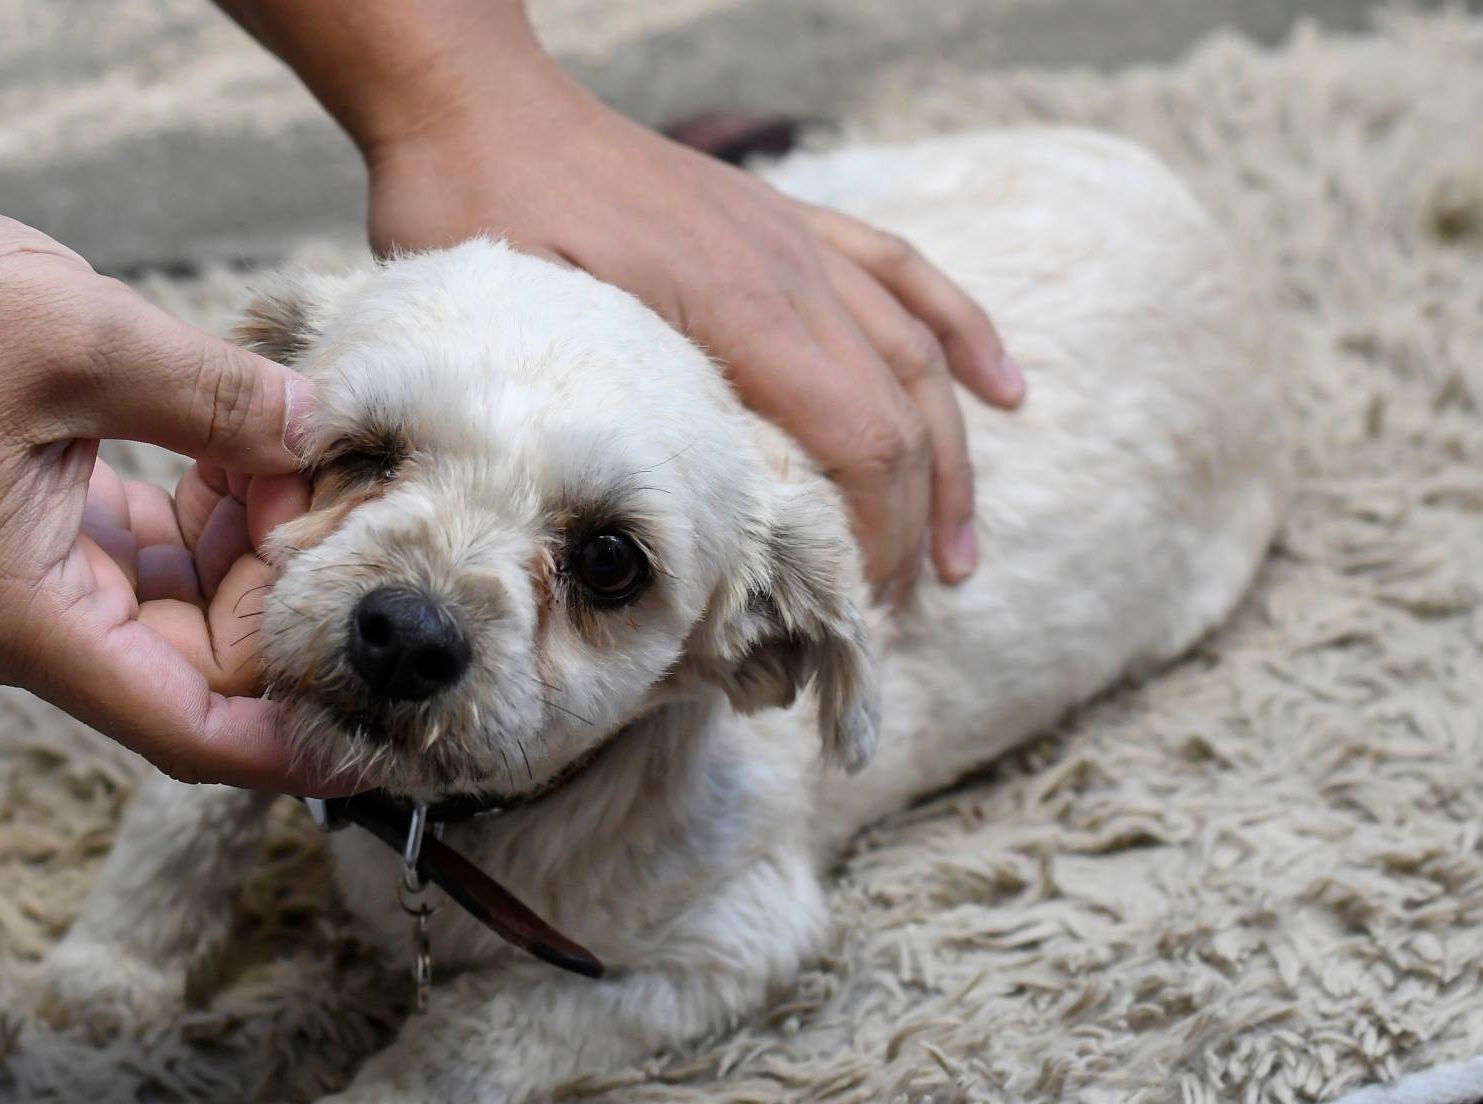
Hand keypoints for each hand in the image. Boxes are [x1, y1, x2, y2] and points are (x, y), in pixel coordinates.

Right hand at [0, 198, 326, 790]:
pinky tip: (252, 447)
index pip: (190, 730)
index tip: (377, 741)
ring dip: (253, 549)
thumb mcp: (82, 341)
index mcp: (31, 621)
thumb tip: (321, 429)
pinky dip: (210, 513)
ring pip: (185, 610)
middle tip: (352, 508)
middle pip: (202, 667)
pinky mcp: (37, 536)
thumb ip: (216, 399)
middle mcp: (33, 626)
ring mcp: (34, 583)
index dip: (289, 745)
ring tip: (306, 460)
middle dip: (287, 601)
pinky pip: (152, 556)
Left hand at [363, 75, 1024, 605]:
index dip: (872, 539)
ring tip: (956, 559)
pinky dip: (962, 333)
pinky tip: (1003, 388)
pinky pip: (902, 273)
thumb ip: (583, 412)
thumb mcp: (514, 331)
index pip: (854, 442)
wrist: (479, 102)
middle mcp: (789, 272)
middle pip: (897, 416)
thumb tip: (627, 525)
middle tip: (890, 622)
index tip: (855, 616)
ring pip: (914, 357)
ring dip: (947, 464)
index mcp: (735, 307)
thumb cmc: (479, 214)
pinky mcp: (784, 222)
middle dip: (908, 530)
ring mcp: (794, 242)